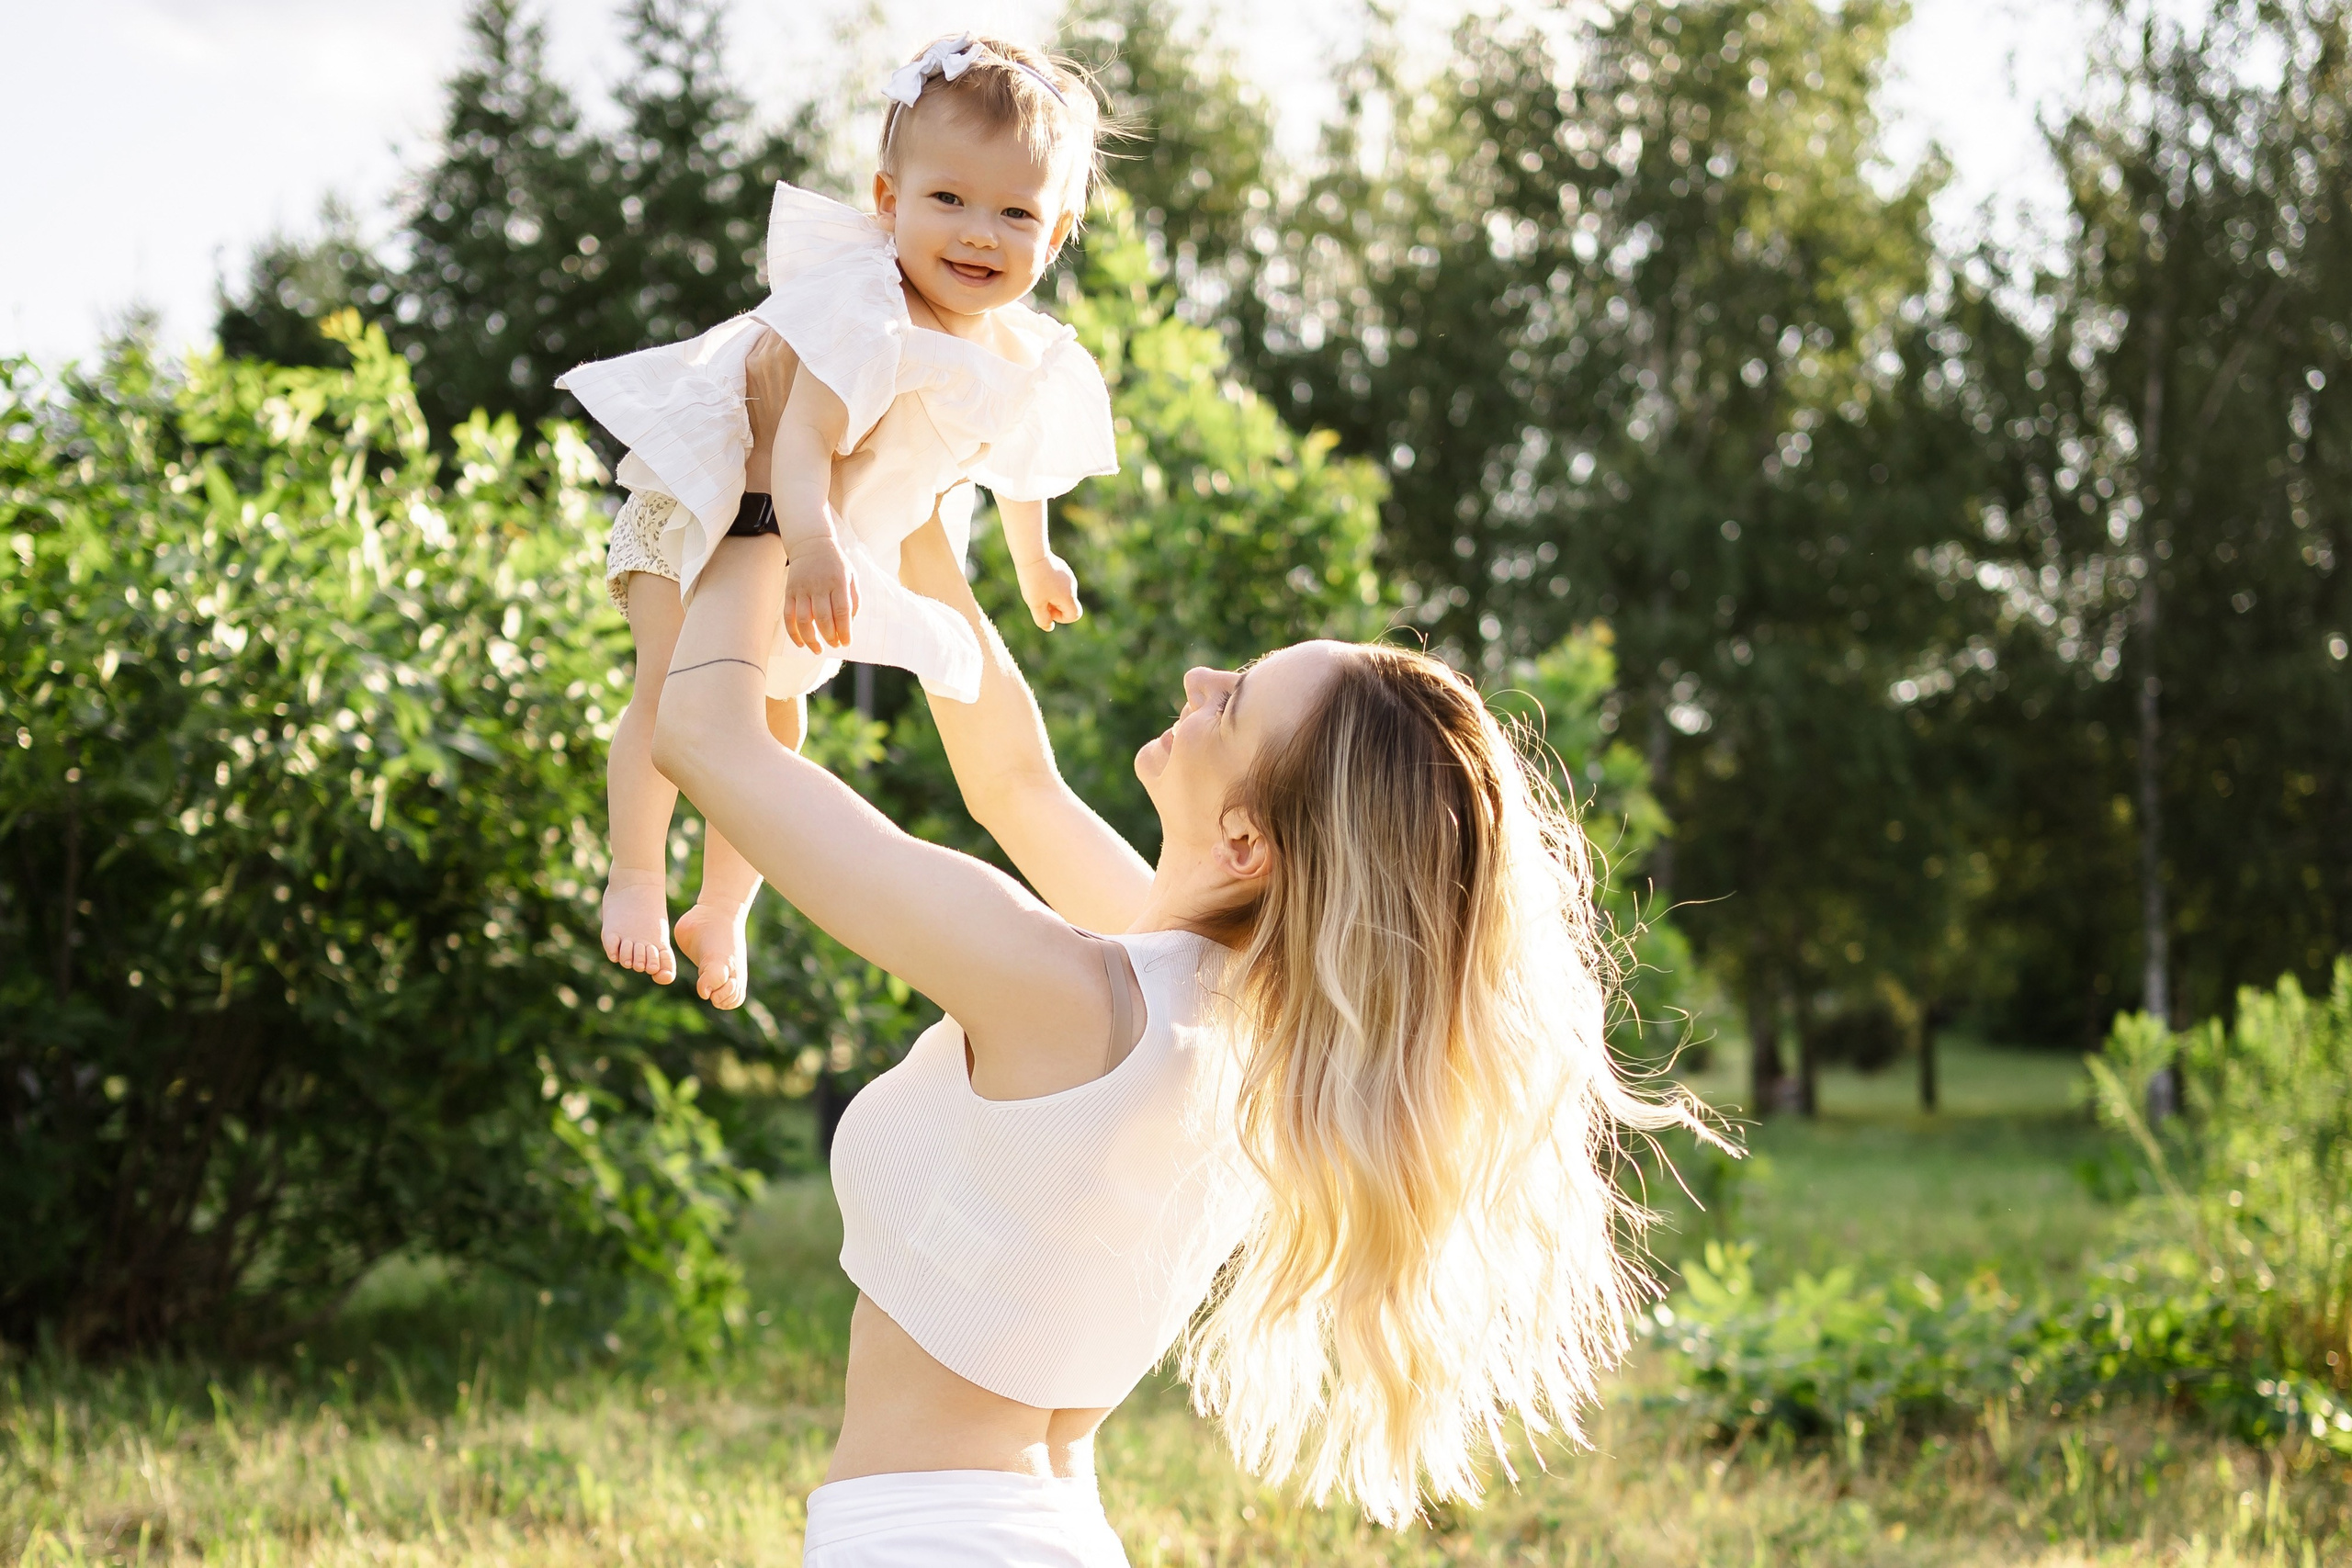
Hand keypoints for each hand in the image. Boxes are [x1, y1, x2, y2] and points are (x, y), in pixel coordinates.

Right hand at [783, 530, 858, 650]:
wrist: (811, 544)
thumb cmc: (836, 565)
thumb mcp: (852, 577)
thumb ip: (854, 600)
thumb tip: (848, 626)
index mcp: (838, 582)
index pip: (842, 611)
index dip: (845, 631)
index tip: (847, 643)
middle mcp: (819, 585)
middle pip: (823, 618)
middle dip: (830, 637)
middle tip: (835, 645)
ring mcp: (802, 589)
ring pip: (803, 620)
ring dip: (811, 639)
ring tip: (818, 649)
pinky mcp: (789, 592)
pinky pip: (788, 617)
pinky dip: (793, 633)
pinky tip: (801, 644)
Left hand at [1014, 551, 1081, 631]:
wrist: (1032, 555)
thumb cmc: (1033, 581)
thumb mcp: (1035, 604)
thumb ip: (1042, 619)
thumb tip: (1050, 627)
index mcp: (1068, 596)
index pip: (1075, 615)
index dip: (1061, 618)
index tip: (1048, 609)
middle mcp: (1072, 586)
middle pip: (1067, 604)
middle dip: (1053, 606)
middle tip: (1038, 598)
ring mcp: (1068, 576)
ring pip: (1062, 593)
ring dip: (1051, 596)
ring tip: (1036, 588)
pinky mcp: (1062, 568)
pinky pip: (1058, 583)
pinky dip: (1049, 586)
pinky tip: (1038, 579)